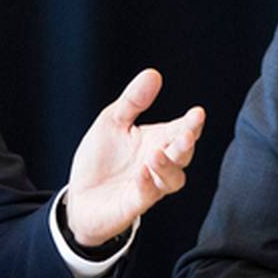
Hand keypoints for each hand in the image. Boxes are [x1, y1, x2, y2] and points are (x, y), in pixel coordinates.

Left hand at [62, 68, 205, 247]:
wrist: (79, 197)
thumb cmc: (101, 158)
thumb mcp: (113, 121)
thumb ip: (133, 100)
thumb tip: (153, 73)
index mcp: (158, 140)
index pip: (182, 130)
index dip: (192, 123)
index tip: (198, 113)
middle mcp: (159, 164)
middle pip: (182, 154)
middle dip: (186, 144)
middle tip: (188, 133)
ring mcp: (149, 186)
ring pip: (172, 179)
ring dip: (167, 166)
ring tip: (156, 154)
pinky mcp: (133, 205)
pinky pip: (146, 196)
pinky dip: (146, 184)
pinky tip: (141, 172)